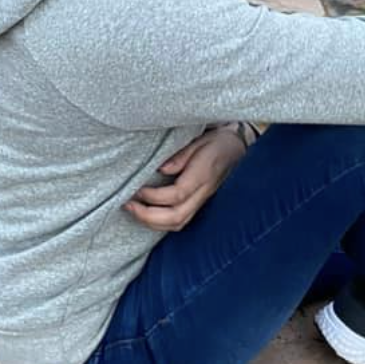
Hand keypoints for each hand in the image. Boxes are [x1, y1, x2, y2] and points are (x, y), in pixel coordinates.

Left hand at [123, 128, 245, 231]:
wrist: (237, 148)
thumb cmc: (217, 141)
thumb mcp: (200, 140)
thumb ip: (181, 156)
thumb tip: (161, 168)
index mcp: (203, 175)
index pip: (177, 194)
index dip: (154, 196)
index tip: (137, 189)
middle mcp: (203, 192)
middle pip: (176, 217)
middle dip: (148, 215)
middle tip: (127, 204)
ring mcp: (202, 201)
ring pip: (178, 223)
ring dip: (152, 222)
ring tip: (133, 210)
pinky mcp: (199, 204)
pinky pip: (180, 221)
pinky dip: (161, 223)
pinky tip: (147, 214)